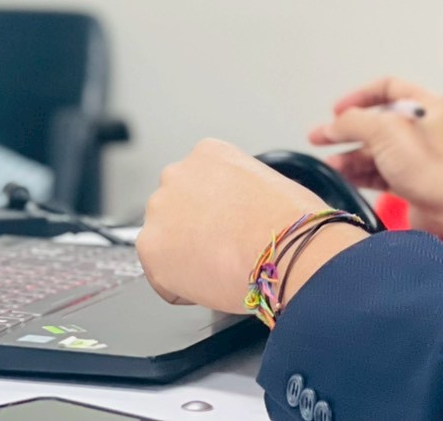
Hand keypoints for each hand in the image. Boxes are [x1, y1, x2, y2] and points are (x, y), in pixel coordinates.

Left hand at [135, 138, 369, 312]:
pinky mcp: (151, 248)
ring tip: (220, 267)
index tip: (228, 226)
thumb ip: (240, 190)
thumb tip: (243, 214)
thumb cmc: (291, 222)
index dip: (216, 213)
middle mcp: (177, 174)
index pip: (198, 185)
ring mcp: (160, 210)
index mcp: (207, 153)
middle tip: (223, 249)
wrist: (286, 248)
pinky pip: (161, 277)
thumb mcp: (268, 182)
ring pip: (165, 241)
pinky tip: (211, 284)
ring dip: (184, 256)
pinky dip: (181, 288)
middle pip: (176, 209)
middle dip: (194, 230)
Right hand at [307, 77, 442, 257]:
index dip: (359, 96)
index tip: (336, 110)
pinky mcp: (413, 183)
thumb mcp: (383, 130)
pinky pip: (380, 172)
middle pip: (376, 122)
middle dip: (345, 130)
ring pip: (376, 150)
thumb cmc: (425, 161)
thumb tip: (333, 126)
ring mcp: (418, 157)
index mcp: (426, 104)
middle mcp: (423, 128)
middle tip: (316, 137)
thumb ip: (352, 122)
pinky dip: (360, 173)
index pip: (387, 88)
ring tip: (329, 165)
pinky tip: (341, 176)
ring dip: (350, 155)